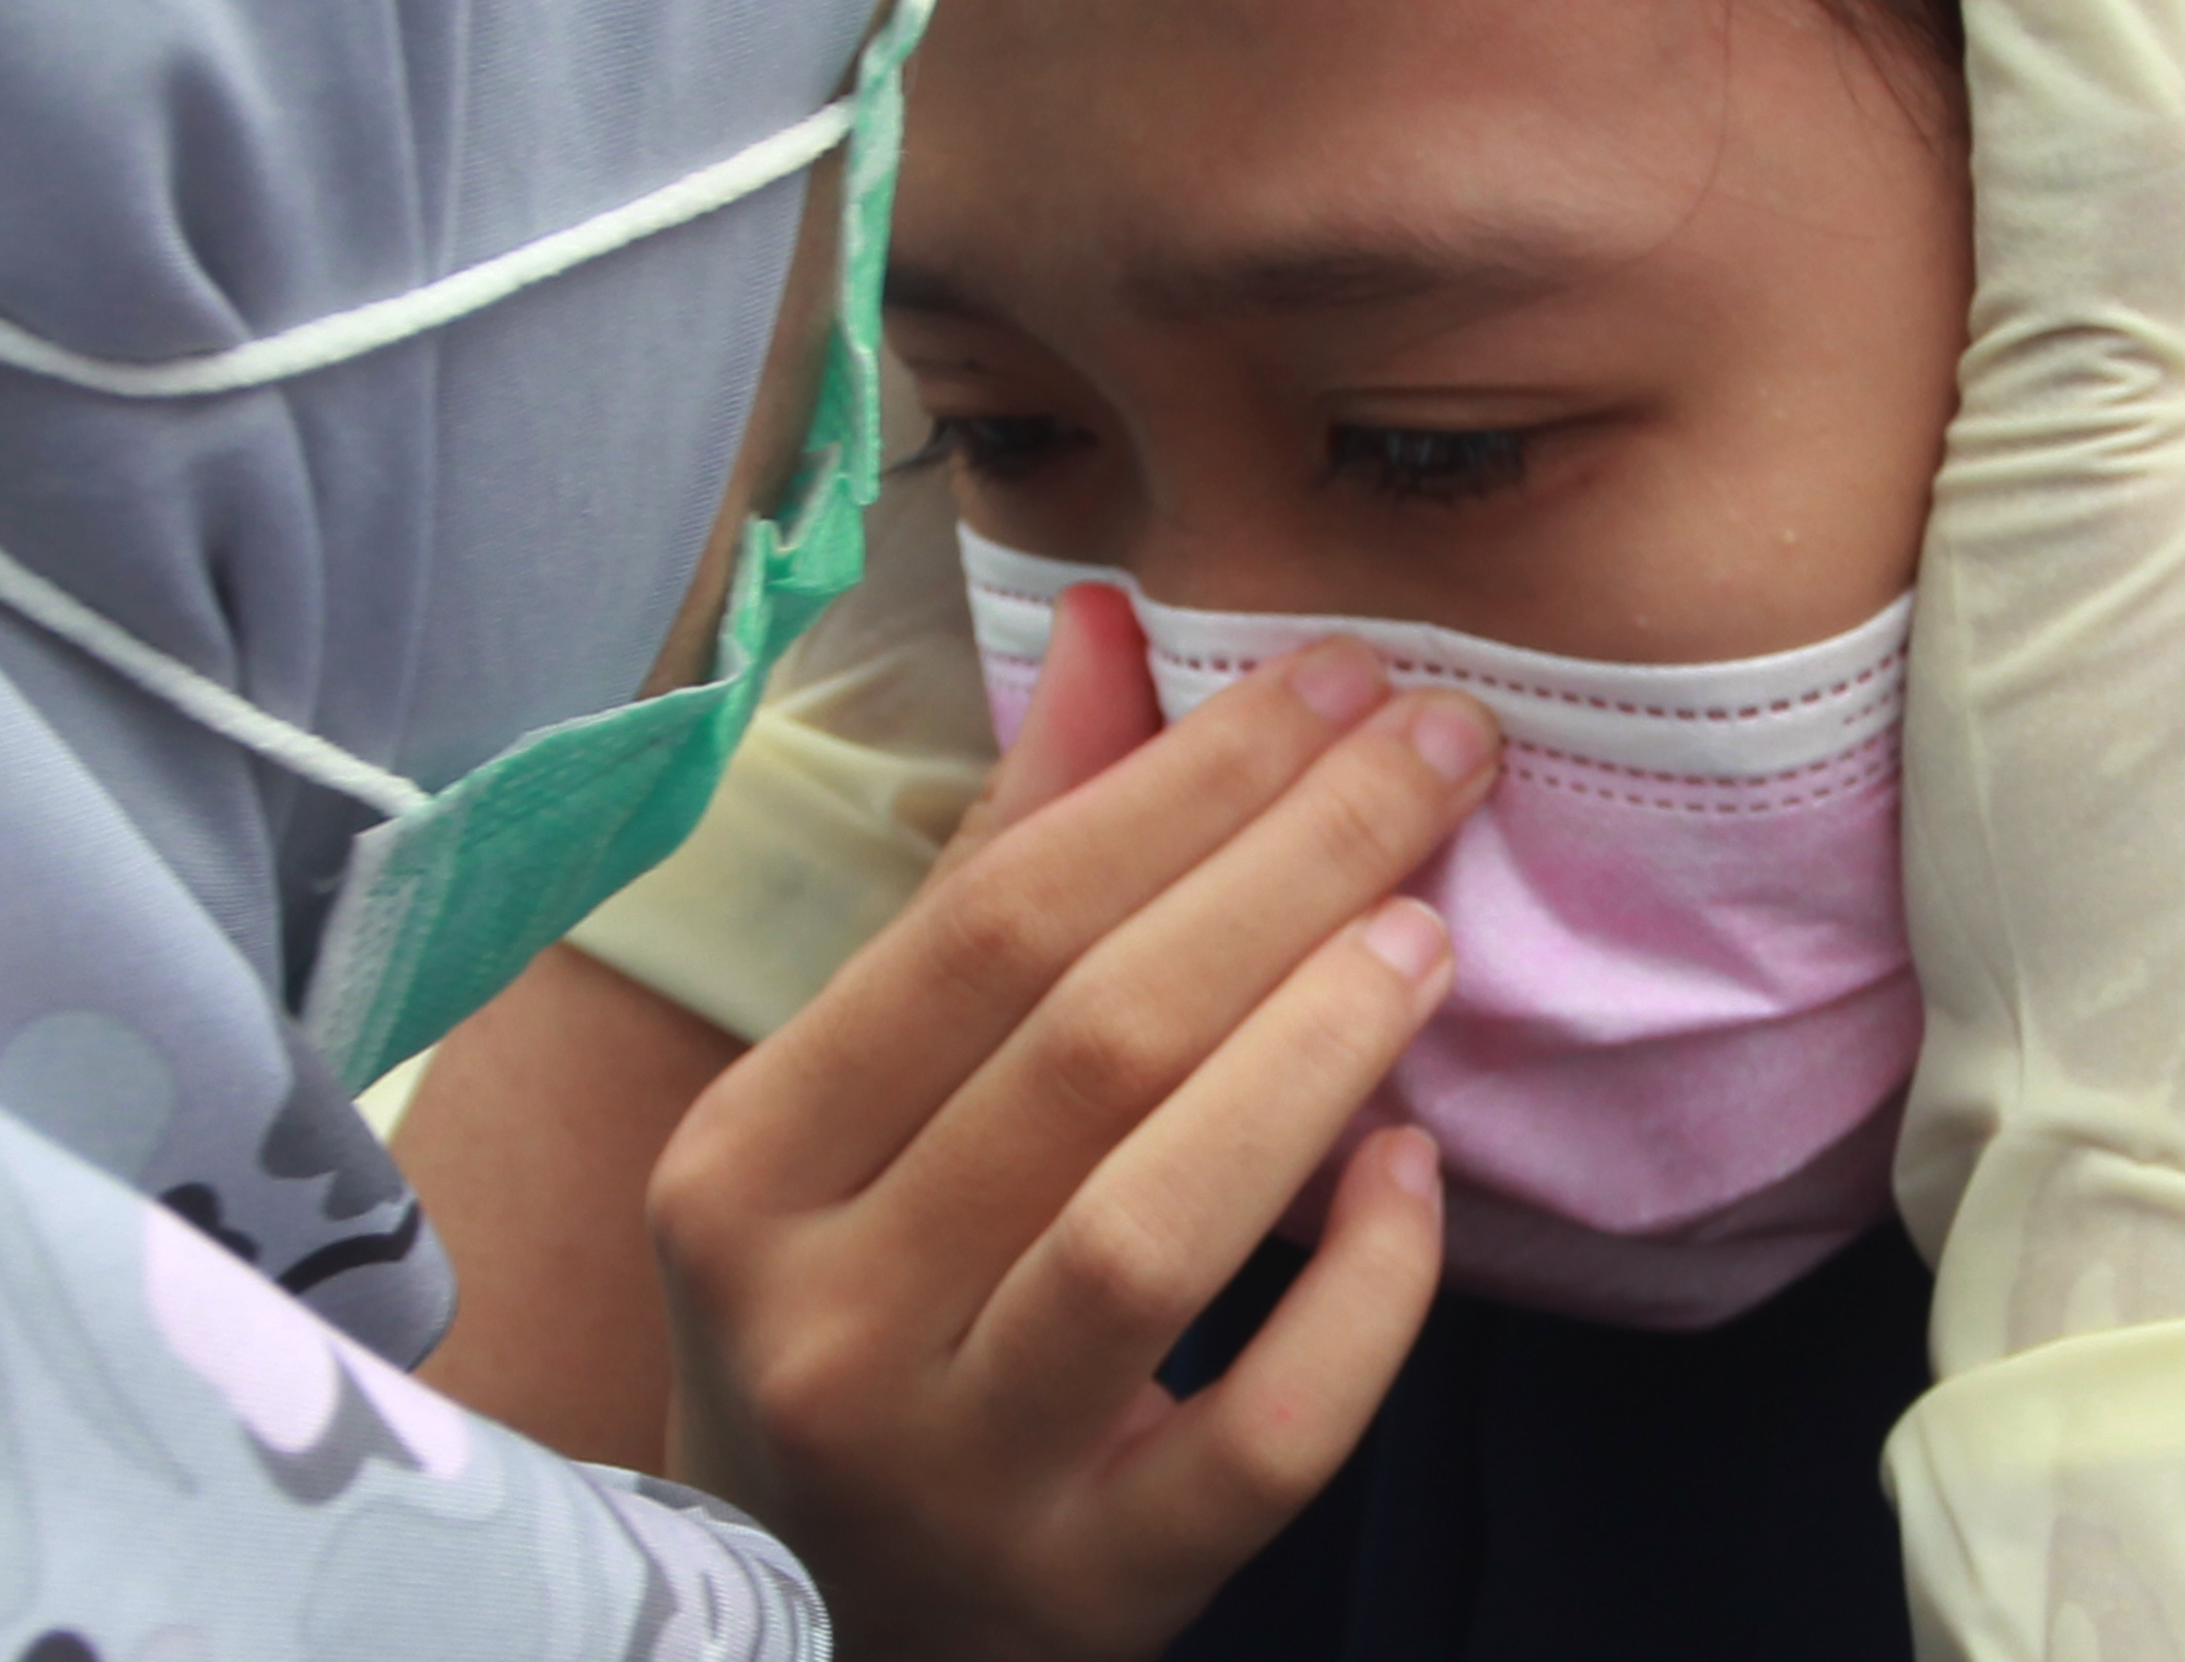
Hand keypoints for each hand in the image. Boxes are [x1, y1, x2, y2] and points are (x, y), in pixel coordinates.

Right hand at [650, 587, 1499, 1661]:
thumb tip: (1110, 624)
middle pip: (1088, 1046)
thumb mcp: (874, 1101)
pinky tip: (1415, 1176)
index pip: (988, 927)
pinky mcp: (1095, 1588)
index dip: (1180, 784)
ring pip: (1151, 1228)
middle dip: (1288, 867)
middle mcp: (823, 1320)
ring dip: (1313, 1053)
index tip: (1333, 678)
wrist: (827, 1623)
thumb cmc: (871, 1303)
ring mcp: (956, 1471)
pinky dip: (1359, 1296)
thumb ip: (1001, 866)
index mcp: (746, 1167)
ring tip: (1428, 934)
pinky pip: (1261, 1434)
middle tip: (1438, 750)